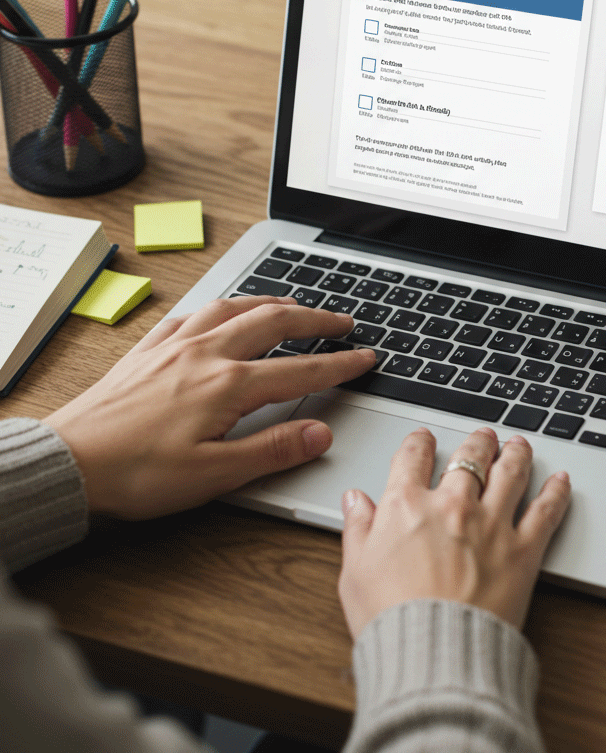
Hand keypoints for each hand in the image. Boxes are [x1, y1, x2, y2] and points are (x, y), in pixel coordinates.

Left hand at [44, 296, 375, 518]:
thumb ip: (272, 449)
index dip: (340, 363)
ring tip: (292, 303)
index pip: (301, 368)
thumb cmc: (135, 474)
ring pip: (235, 307)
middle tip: (342, 319)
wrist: (67, 463)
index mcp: (228, 385)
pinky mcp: (149, 349)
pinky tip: (222, 312)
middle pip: (274, 321)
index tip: (366, 357)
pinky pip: (194, 312)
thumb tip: (321, 432)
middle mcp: (206, 354)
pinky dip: (220, 306)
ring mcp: (176, 346)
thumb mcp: (214, 475)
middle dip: (315, 317)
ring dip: (271, 301)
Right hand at [339, 426, 570, 635]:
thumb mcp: (356, 573)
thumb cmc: (391, 620)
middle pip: (469, 458)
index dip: (419, 443)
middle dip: (477, 443)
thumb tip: (355, 501)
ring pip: (510, 472)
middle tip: (483, 438)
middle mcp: (452, 506)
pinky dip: (556, 491)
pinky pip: (546, 511)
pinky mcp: (522, 549)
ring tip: (519, 446)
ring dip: (516, 454)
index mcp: (407, 506)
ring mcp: (491, 524)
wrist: (433, 655)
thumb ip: (358, 529)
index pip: (413, 457)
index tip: (423, 440)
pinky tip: (561, 481)